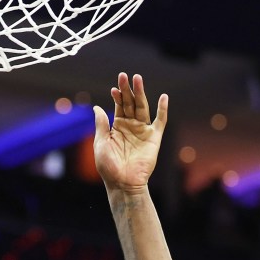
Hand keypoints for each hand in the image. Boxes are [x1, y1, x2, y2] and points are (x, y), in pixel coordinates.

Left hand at [93, 73, 167, 193]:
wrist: (123, 183)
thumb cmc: (108, 166)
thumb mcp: (101, 143)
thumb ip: (101, 124)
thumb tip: (96, 107)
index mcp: (117, 127)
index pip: (118, 106)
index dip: (117, 96)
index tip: (114, 88)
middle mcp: (131, 126)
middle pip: (130, 103)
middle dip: (128, 90)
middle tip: (124, 75)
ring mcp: (143, 131)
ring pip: (142, 108)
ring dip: (141, 94)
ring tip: (138, 79)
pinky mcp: (154, 138)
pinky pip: (160, 121)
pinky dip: (163, 110)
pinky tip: (163, 97)